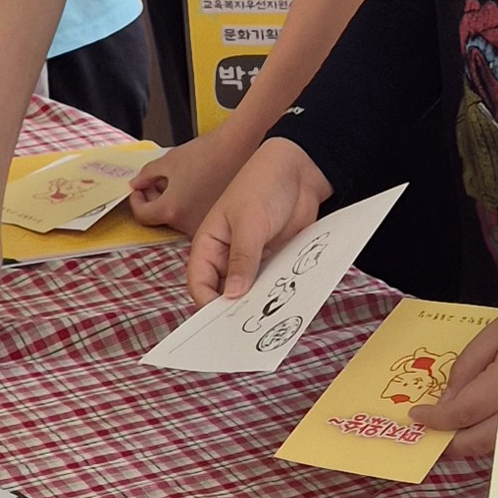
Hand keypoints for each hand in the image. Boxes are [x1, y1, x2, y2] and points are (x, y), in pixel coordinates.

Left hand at [124, 127, 237, 234]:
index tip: (139, 191)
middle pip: (160, 218)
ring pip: (178, 219)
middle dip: (154, 200)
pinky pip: (195, 217)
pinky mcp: (217, 219)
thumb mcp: (168, 161)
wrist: (237, 149)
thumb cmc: (206, 153)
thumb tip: (137, 184)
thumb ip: (146, 175)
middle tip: (156, 183)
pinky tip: (194, 189)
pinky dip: (189, 207)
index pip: (142, 215)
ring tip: (178, 183)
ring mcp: (204, 224)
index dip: (136, 201)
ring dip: (172, 204)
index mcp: (172, 210)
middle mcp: (188, 224)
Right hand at [185, 138, 329, 306]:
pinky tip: (283, 303)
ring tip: (266, 319)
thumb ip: (242, 260)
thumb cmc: (263, 185)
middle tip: (246, 327)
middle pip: (222, 290)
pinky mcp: (272, 257)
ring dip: (256, 302)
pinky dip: (274, 292)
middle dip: (232, 308)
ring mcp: (250, 257)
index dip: (206, 302)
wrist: (299, 170)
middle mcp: (226, 254)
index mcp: (209, 242)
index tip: (221, 321)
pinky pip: (269, 282)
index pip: (199, 281)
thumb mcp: (249, 223)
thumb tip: (232, 296)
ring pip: (247, 290)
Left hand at [423, 315, 497, 460]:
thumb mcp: (494, 334)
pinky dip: (491, 436)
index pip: (465, 411)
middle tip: (432, 434)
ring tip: (452, 431)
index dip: (437, 419)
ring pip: (497, 445)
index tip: (417, 416)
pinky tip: (479, 425)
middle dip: (452, 442)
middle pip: (481, 439)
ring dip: (471, 442)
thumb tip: (445, 402)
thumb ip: (467, 368)